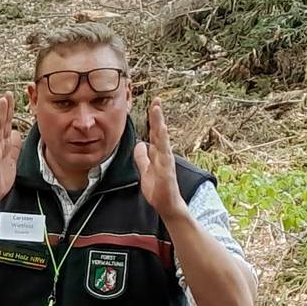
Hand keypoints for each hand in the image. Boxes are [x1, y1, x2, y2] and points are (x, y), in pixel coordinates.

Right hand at [0, 93, 21, 205]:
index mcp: (2, 146)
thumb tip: (16, 133)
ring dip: (0, 114)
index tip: (13, 98)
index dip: (10, 112)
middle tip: (8, 93)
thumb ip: (13, 147)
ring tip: (2, 100)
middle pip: (3, 123)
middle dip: (6, 108)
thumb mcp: (11, 161)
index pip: (7, 125)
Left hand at [133, 93, 180, 215]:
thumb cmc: (158, 188)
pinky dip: (163, 142)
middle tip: (156, 100)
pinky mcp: (167, 170)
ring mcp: (166, 161)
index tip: (154, 104)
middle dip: (157, 116)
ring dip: (159, 124)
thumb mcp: (145, 170)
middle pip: (159, 132)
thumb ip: (142, 158)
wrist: (166, 205)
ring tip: (157, 110)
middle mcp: (164, 154)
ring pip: (162, 139)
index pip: (154, 133)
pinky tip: (162, 132)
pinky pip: (165, 154)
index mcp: (158, 153)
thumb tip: (139, 145)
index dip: (153, 119)